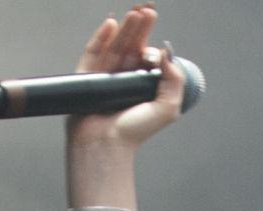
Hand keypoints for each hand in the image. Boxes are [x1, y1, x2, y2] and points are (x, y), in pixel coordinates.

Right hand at [68, 7, 186, 149]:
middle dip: (140, 28)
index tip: (156, 48)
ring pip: (116, 45)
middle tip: (149, 10)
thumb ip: (174, 81)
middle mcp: (123, 79)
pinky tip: (112, 24)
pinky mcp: (88, 75)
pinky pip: (94, 51)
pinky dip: (102, 36)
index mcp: (141, 87)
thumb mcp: (167, 108)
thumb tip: (168, 53)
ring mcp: (105, 75)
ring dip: (126, 28)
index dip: (152, 48)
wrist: (106, 144)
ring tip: (136, 12)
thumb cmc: (134, 132)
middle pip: (132, 46)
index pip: (147, 59)